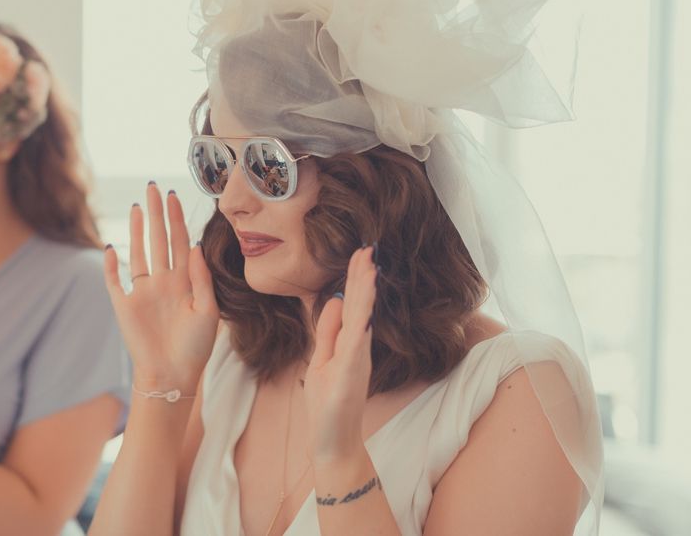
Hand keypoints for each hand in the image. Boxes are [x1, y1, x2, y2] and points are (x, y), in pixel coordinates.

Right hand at [103, 183, 219, 389]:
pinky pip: (114, 281)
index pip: (180, 241)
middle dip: (157, 214)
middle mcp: (163, 281)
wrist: (173, 375)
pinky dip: (110, 266)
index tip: (175, 196)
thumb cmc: (195, 346)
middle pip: (158, 239)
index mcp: (184, 281)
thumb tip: (195, 246)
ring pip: (138, 253)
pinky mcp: (124, 306)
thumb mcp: (208, 310)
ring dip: (136, 230)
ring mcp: (142, 292)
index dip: (177, 219)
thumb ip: (202, 279)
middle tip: (154, 187)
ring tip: (137, 207)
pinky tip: (110, 247)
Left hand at [303, 245, 377, 462]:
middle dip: (362, 276)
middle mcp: (357, 346)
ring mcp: (356, 357)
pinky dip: (363, 314)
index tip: (359, 254)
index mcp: (349, 342)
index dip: (355, 279)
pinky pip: (359, 335)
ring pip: (363, 315)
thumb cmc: (328, 405)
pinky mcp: (353, 369)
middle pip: (360, 304)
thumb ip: (328, 332)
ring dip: (365, 289)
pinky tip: (365, 297)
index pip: (353, 304)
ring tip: (368, 263)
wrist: (334, 442)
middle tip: (367, 248)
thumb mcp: (322, 360)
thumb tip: (334, 301)